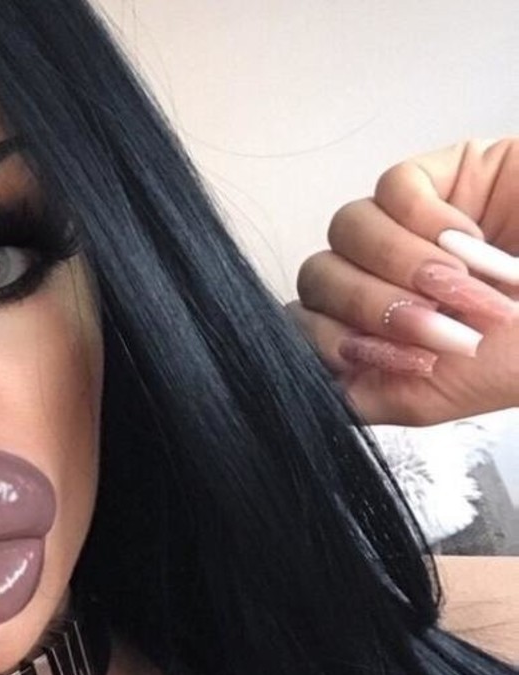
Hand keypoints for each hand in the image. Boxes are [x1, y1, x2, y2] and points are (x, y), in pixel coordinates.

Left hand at [286, 138, 518, 425]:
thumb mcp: (426, 398)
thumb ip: (358, 394)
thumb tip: (307, 380)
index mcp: (369, 327)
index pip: (306, 322)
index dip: (333, 343)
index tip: (397, 359)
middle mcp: (378, 275)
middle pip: (319, 277)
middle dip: (374, 308)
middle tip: (439, 326)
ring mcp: (403, 224)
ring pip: (347, 231)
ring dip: (402, 268)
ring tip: (461, 289)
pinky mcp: (438, 175)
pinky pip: (394, 190)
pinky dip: (430, 223)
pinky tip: (470, 244)